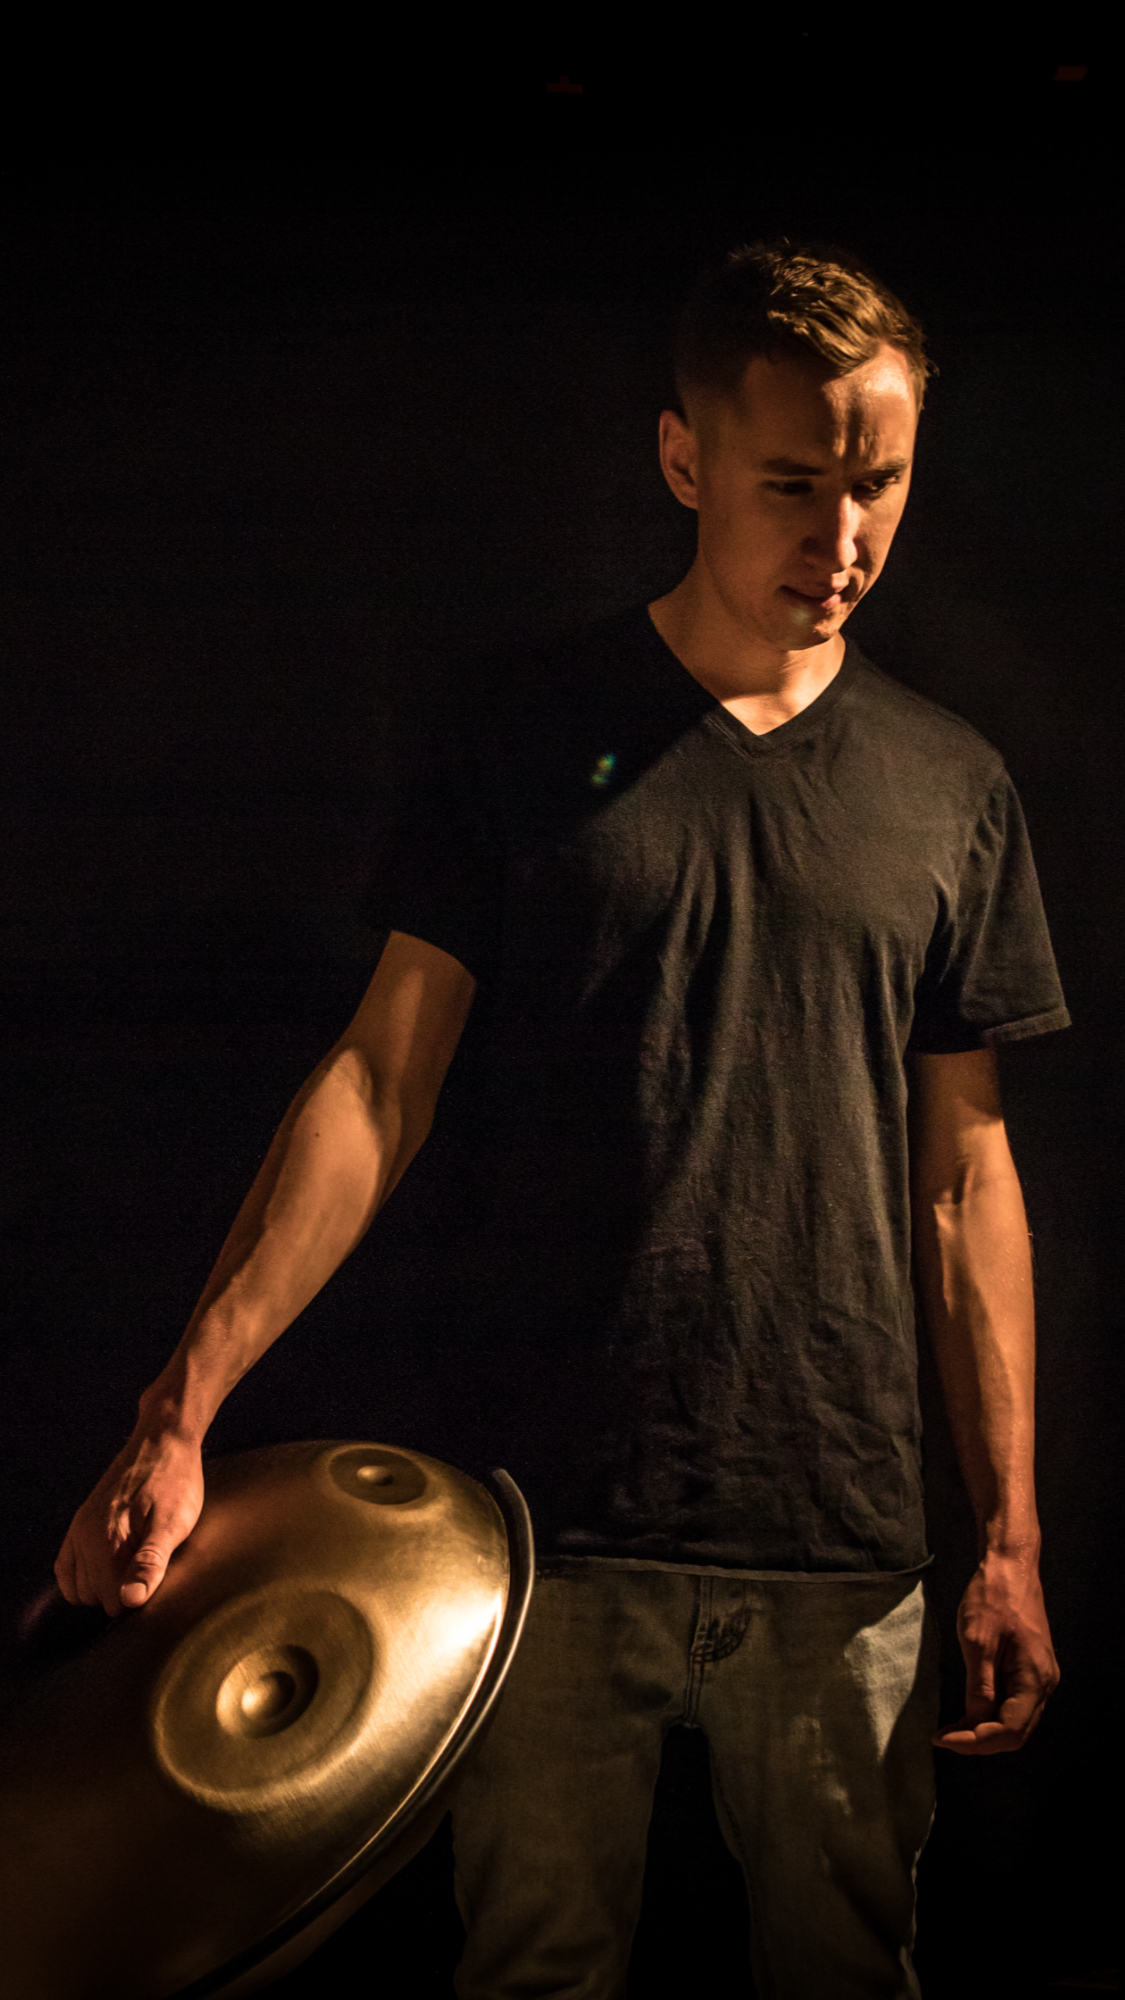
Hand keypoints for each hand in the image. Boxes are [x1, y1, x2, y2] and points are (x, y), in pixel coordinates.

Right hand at [54, 1429, 204, 1616]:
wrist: (163, 1441)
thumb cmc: (175, 1482)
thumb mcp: (173, 1525)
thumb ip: (150, 1564)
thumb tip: (129, 1601)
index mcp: (108, 1541)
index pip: (113, 1602)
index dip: (138, 1598)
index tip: (157, 1582)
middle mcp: (85, 1537)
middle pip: (95, 1596)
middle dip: (119, 1593)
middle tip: (148, 1571)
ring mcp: (80, 1528)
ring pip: (79, 1586)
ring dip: (102, 1585)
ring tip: (132, 1566)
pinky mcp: (81, 1521)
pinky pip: (66, 1566)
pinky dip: (81, 1576)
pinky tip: (107, 1568)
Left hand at [933, 1549, 1058, 1755]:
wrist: (1009, 1564)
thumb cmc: (994, 1596)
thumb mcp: (978, 1643)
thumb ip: (979, 1688)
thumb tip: (976, 1723)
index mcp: (1035, 1678)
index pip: (1010, 1730)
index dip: (976, 1742)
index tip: (945, 1739)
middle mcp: (1044, 1682)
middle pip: (1016, 1731)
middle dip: (980, 1740)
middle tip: (946, 1738)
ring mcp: (1039, 1675)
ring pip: (1015, 1719)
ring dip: (985, 1729)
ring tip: (952, 1729)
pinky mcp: (1029, 1667)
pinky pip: (1013, 1701)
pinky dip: (991, 1712)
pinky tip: (969, 1711)